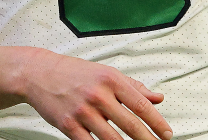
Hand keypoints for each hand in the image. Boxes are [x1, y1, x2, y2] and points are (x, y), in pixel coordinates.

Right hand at [19, 48, 172, 139]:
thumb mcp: (107, 73)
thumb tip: (158, 98)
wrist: (39, 73)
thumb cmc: (75, 73)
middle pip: (130, 125)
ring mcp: (82, 111)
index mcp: (111, 80)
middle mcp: (98, 95)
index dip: (157, 122)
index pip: (141, 105)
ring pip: (112, 139)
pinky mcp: (68, 124)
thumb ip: (134, 87)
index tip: (167, 134)